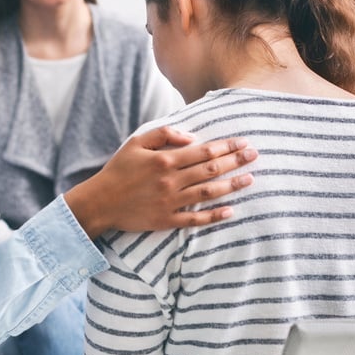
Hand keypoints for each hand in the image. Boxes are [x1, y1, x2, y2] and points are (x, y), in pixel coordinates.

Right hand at [65, 126, 256, 238]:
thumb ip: (164, 134)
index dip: (226, 147)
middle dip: (235, 161)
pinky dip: (214, 216)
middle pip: (211, 170)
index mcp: (165, 160)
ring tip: (250, 179)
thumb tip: (192, 137)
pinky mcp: (166, 220)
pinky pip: (195, 219)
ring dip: (231, 186)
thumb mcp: (137, 142)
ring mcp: (170, 202)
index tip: (243, 142)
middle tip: (254, 155)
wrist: (100, 202)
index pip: (204, 152)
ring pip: (208, 192)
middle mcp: (171, 181)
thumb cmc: (119, 169)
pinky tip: (230, 211)